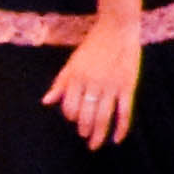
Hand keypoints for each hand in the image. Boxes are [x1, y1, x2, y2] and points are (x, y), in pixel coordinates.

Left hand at [46, 14, 139, 149]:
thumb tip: (46, 102)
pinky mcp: (127, 85)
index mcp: (76, 78)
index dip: (71, 115)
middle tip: (86, 139)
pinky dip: (121, 126)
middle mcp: (92, 84)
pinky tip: (118, 138)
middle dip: (85, 129)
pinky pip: (124, 110)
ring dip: (98, 132)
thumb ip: (60, 83)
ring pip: (103, 115)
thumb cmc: (93, 45)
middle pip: (86, 114)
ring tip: (95, 143)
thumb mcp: (72, 63)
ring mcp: (111, 85)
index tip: (75, 121)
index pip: (70, 106)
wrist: (117, 29)